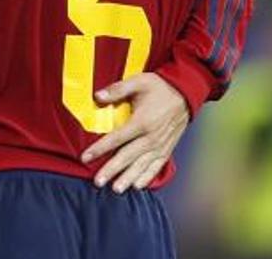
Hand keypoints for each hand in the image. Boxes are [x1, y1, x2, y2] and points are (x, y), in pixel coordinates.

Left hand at [81, 72, 189, 192]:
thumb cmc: (159, 87)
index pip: (116, 138)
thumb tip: (97, 96)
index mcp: (142, 122)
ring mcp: (161, 145)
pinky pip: (156, 166)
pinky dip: (147, 177)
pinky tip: (137, 186)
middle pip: (128, 157)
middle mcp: (152, 137)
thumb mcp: (138, 82)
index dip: (100, 148)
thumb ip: (117, 89)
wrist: (186, 94)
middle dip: (112, 170)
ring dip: (128, 178)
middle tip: (98, 182)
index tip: (85, 157)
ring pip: (142, 166)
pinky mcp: (167, 149)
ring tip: (116, 189)